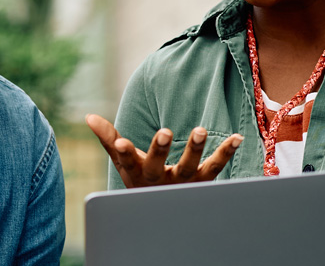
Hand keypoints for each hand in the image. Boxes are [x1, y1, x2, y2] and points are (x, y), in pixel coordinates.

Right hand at [85, 114, 242, 188]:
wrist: (164, 209)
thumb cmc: (141, 178)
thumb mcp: (122, 162)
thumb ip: (108, 138)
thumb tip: (88, 116)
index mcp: (136, 173)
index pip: (126, 162)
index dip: (123, 152)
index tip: (121, 141)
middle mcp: (159, 180)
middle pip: (158, 166)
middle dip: (160, 150)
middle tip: (165, 131)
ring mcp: (182, 182)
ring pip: (189, 168)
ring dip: (195, 150)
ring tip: (200, 130)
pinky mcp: (202, 181)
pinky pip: (216, 167)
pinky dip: (226, 152)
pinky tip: (236, 137)